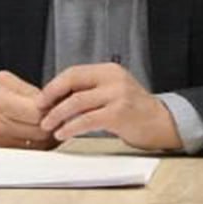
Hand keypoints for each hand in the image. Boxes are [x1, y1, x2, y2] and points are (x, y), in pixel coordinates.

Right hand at [0, 71, 56, 147]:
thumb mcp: (0, 79)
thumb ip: (27, 90)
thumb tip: (48, 100)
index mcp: (1, 104)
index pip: (37, 114)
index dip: (54, 108)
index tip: (58, 102)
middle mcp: (2, 126)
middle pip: (42, 132)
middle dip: (56, 123)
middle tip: (60, 113)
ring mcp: (2, 142)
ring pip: (39, 145)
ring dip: (51, 135)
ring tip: (53, 123)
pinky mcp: (2, 151)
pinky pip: (30, 151)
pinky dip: (41, 143)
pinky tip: (41, 132)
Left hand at [37, 62, 182, 150]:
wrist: (162, 123)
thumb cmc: (134, 111)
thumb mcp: (113, 91)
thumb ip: (90, 91)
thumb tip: (55, 100)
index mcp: (109, 70)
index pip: (74, 72)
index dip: (54, 86)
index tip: (41, 100)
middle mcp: (114, 79)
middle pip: (73, 84)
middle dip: (51, 99)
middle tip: (40, 113)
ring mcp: (118, 95)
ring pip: (77, 102)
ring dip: (57, 115)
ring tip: (48, 126)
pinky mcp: (119, 113)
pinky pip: (86, 120)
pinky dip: (70, 127)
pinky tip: (63, 133)